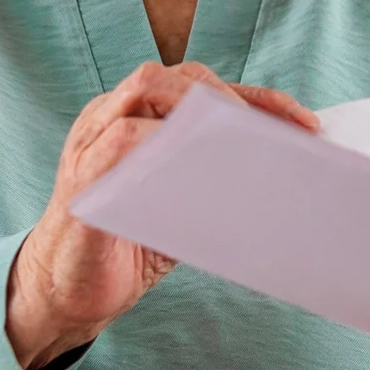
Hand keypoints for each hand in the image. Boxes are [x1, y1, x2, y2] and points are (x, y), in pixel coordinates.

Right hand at [7, 61, 317, 369]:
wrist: (65, 293)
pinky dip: (165, 142)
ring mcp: (90, 142)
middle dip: (233, 97)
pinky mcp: (82, 179)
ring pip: (146, 88)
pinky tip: (205, 168)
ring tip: (250, 144)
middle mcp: (107, 117)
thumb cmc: (126, 246)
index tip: (304, 124)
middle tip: (279, 137)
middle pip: (173, 76)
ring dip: (203, 110)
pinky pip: (121, 140)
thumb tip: (283, 173)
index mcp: (132, 118)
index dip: (254, 97)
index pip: (196, 86)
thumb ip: (212, 179)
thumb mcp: (178, 207)